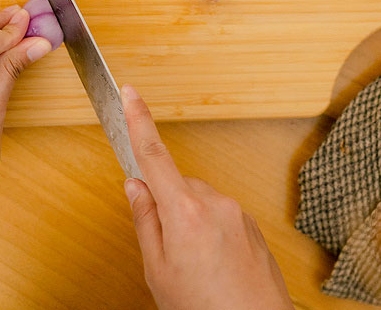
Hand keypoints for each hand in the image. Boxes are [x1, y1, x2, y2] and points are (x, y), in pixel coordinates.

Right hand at [121, 85, 293, 309]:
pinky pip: (220, 217)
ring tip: (195, 269)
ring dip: (189, 224)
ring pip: (199, 203)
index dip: (138, 120)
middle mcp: (215, 203)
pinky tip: (213, 267)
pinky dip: (209, 234)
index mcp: (184, 212)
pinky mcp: (251, 224)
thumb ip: (145, 222)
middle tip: (166, 252)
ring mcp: (237, 212)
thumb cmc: (205, 309)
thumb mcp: (158, 270)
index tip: (129, 92)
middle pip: (176, 186)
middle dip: (166, 207)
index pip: (153, 155)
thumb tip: (135, 185)